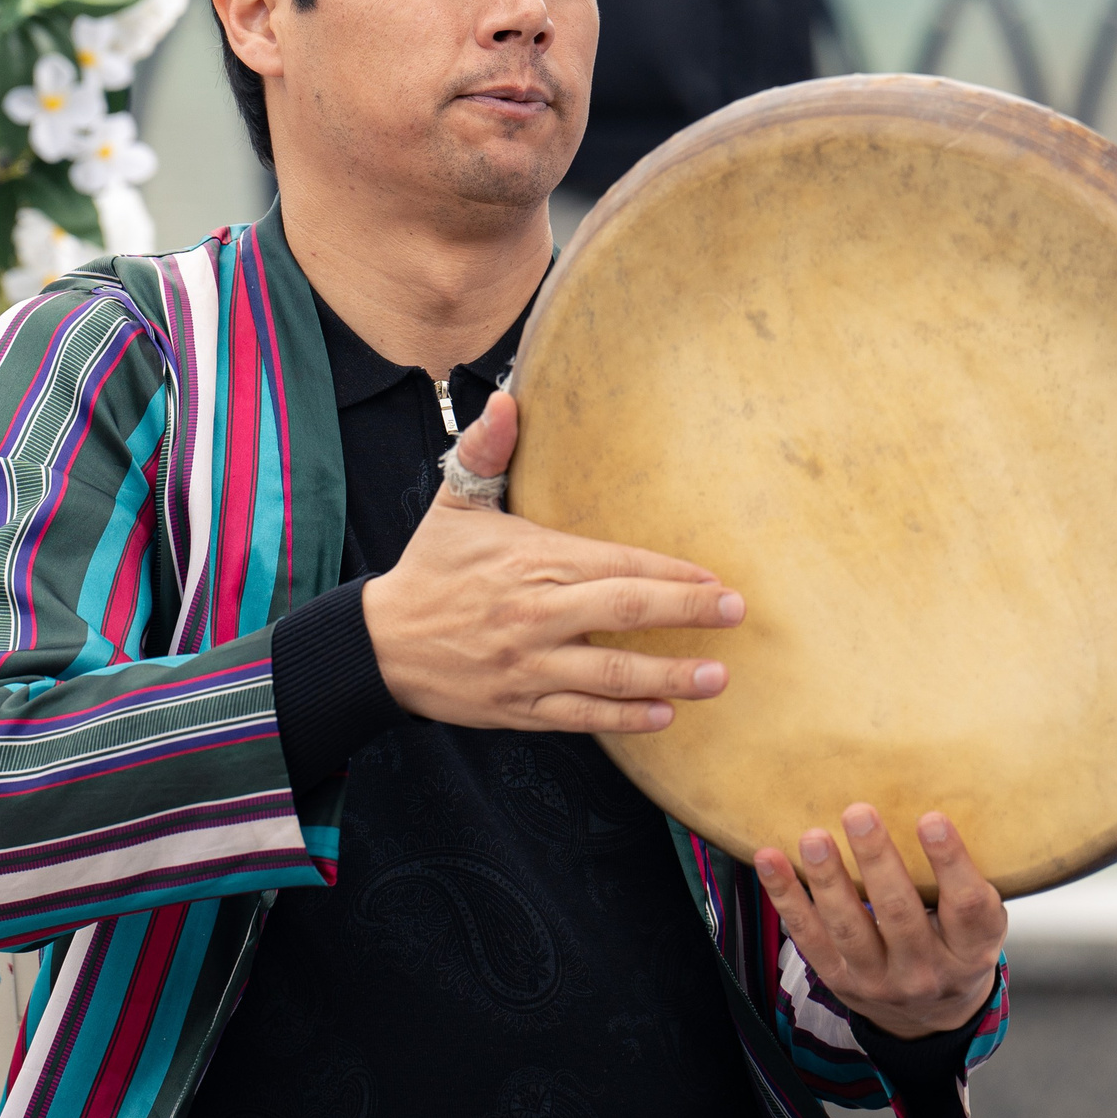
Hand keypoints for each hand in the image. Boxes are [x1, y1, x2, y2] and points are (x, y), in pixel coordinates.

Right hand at [363, 391, 746, 730]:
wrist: (379, 645)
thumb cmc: (430, 570)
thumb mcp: (454, 505)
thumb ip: (485, 451)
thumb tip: (506, 398)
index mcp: (532, 561)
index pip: (616, 565)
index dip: (670, 572)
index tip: (715, 578)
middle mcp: (535, 614)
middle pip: (624, 614)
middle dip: (687, 612)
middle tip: (737, 613)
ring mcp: (528, 666)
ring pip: (610, 675)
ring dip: (669, 676)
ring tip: (718, 677)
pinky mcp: (518, 708)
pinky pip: (580, 717)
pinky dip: (623, 718)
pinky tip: (664, 715)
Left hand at [752, 804, 1006, 1040]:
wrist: (931, 1016)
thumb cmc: (957, 945)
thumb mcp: (981, 923)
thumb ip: (966, 881)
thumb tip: (934, 799)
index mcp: (971, 950)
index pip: (966, 906)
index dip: (950, 862)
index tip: (931, 818)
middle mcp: (925, 970)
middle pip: (899, 913)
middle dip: (876, 861)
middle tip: (859, 814)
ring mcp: (878, 980)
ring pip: (848, 928)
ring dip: (827, 879)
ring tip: (814, 838)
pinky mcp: (838, 979)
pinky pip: (807, 936)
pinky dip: (786, 896)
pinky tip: (769, 859)